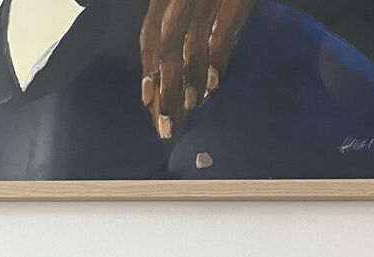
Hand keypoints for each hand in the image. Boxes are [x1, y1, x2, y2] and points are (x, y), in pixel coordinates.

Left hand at [140, 0, 256, 139]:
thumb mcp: (201, 3)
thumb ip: (187, 23)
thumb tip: (178, 68)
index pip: (152, 34)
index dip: (149, 70)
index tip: (149, 103)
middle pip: (167, 44)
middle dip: (165, 89)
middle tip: (166, 126)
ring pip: (191, 41)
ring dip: (188, 81)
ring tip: (189, 111)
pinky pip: (223, 28)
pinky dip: (217, 58)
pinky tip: (214, 86)